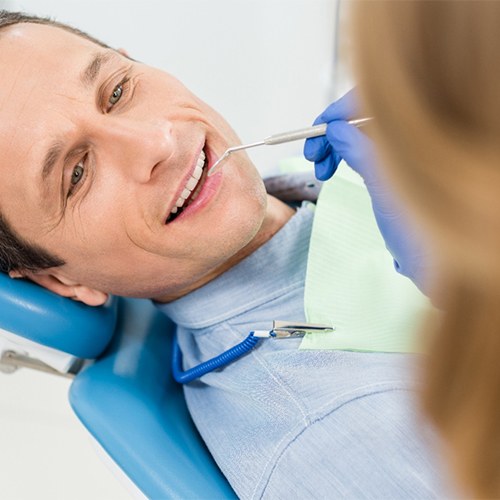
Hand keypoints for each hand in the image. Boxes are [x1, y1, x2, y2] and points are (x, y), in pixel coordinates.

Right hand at [304, 90, 429, 293]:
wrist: (432, 262)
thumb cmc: (418, 229)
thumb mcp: (383, 187)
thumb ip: (359, 151)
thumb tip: (335, 128)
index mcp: (414, 135)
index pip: (373, 102)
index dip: (340, 111)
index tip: (316, 131)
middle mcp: (409, 138)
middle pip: (363, 117)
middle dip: (333, 133)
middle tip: (312, 156)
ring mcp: (401, 153)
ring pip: (360, 134)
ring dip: (335, 146)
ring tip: (321, 170)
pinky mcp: (394, 169)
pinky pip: (363, 150)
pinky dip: (344, 156)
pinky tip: (334, 168)